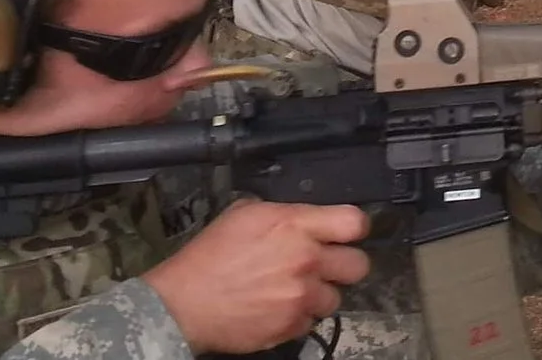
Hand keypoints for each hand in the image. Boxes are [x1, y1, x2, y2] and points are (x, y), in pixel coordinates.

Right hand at [143, 200, 370, 354]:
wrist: (183, 303)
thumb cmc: (209, 255)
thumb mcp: (244, 214)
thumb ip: (284, 215)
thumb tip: (304, 220)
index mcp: (295, 225)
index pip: (354, 223)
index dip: (353, 229)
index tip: (344, 234)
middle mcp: (306, 260)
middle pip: (358, 265)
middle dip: (343, 265)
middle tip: (324, 266)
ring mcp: (301, 297)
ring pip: (336, 298)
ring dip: (318, 295)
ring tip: (293, 291)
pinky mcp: (292, 327)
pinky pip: (311, 322)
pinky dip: (298, 317)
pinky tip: (277, 308)